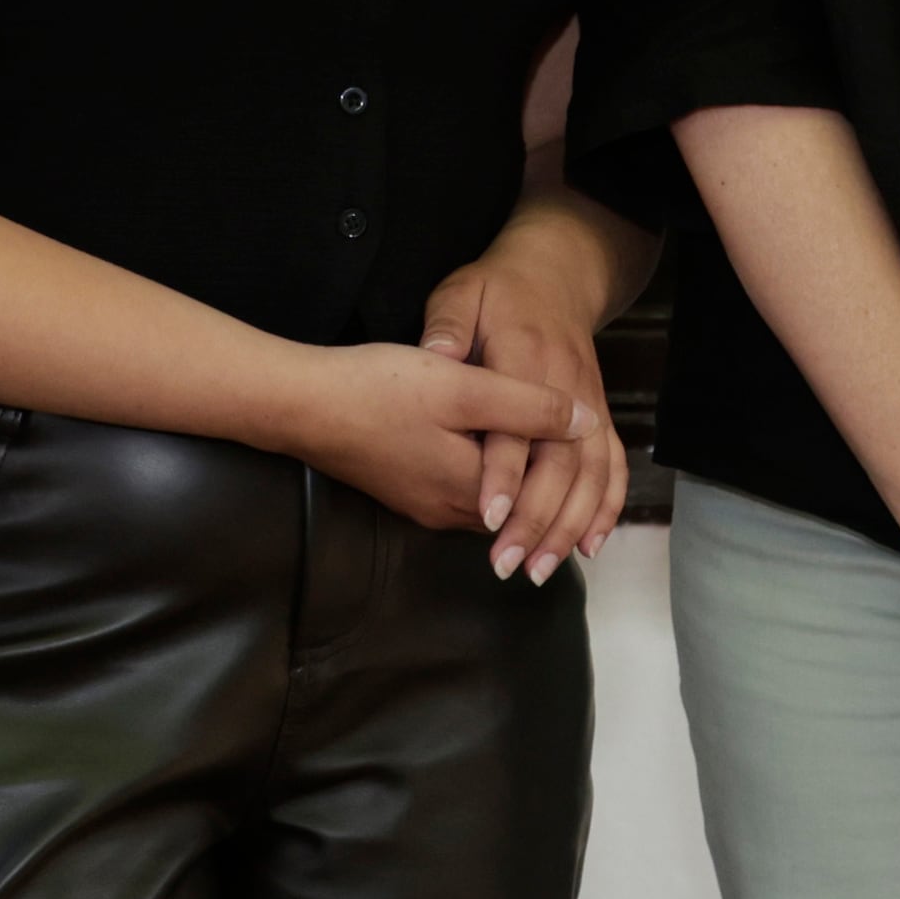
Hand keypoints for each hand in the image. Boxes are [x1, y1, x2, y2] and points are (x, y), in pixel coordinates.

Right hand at [268, 340, 601, 534]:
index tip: (600, 453)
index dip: (574, 473)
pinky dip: (490, 482)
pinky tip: (489, 451)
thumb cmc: (377, 390)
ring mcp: (422, 504)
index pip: (542, 492)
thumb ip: (526, 406)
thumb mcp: (462, 387)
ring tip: (550, 460)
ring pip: (492, 505)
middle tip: (588, 475)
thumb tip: (585, 423)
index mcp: (471, 489)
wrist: (299, 404)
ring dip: (521, 489)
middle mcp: (448, 510)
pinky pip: (464, 495)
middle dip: (553, 494)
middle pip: (519, 510)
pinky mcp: (403, 489)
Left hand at [419, 247, 630, 582]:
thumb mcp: (463, 292)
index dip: (504, 472)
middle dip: (536, 519)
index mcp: (525, 355)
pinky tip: (590, 545)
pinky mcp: (600, 413)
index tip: (490, 516)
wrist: (555, 273)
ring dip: (570, 525)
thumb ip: (449, 325)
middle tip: (508, 564)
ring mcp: (590, 401)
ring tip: (541, 569)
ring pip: (590, 473)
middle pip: (558, 462)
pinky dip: (606, 507)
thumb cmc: (498, 289)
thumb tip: (437, 354)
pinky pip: (613, 465)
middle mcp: (566, 384)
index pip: (515, 425)